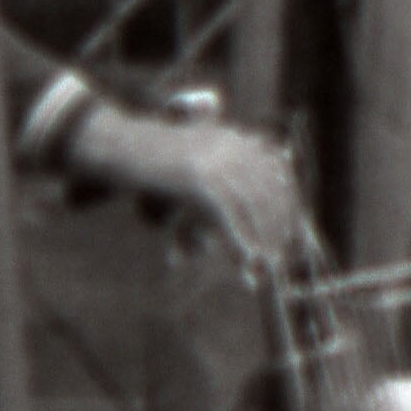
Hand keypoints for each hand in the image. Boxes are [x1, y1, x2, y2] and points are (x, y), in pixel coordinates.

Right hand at [53, 94, 307, 273]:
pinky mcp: (197, 178)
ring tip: (267, 272)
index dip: (290, 210)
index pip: (279, 176)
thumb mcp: (193, 162)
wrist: (114, 141)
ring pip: (253, 208)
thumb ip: (221, 178)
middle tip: (282, 263)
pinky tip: (247, 264)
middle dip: (280, 232)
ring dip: (263, 243)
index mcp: (236, 139)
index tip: (296, 240)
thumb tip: (242, 215)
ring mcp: (215, 161)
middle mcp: (232, 146)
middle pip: (270, 194)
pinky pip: (227, 217)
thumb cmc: (148, 158)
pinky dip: (240, 243)